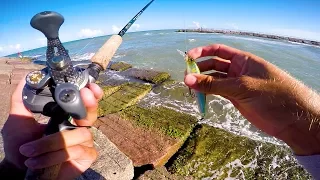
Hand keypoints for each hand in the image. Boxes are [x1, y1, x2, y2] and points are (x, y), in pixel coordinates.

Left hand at [1, 78, 102, 178]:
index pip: (83, 102)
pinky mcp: (86, 156)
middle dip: (90, 104)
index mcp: (66, 116)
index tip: (89, 87)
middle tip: (85, 96)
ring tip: (29, 151)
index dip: (90, 94)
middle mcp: (78, 127)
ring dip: (51, 143)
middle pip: (91, 114)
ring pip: (79, 134)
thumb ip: (21, 100)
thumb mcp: (18, 120)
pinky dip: (53, 156)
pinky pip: (76, 151)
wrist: (19, 169)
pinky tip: (37, 162)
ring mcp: (84, 142)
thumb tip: (26, 78)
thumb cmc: (20, 145)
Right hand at [184, 44, 319, 155]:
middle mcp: (238, 70)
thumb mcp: (241, 87)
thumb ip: (213, 84)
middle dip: (199, 69)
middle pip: (213, 65)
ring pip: (213, 80)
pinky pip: (217, 92)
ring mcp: (236, 84)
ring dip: (201, 82)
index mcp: (243, 60)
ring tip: (189, 87)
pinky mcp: (235, 98)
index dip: (202, 52)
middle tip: (186, 76)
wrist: (291, 120)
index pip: (219, 50)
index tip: (188, 57)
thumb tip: (188, 79)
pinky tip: (198, 95)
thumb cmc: (272, 96)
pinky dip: (207, 93)